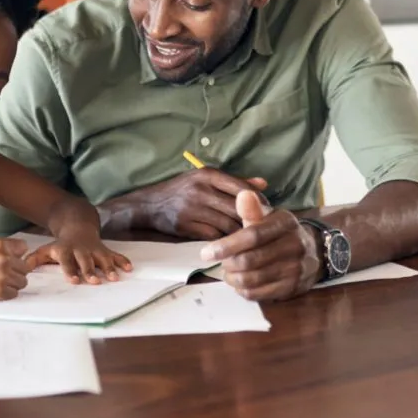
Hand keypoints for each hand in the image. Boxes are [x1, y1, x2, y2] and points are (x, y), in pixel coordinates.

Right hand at [0, 238, 29, 301]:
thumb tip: (15, 251)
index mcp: (0, 245)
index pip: (23, 248)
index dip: (18, 254)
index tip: (13, 259)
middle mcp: (4, 260)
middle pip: (25, 267)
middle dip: (16, 270)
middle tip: (4, 273)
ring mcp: (2, 276)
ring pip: (22, 282)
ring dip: (13, 283)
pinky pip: (13, 294)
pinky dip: (7, 293)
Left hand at [25, 223, 132, 283]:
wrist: (77, 225)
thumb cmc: (61, 244)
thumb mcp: (47, 249)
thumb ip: (35, 259)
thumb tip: (22, 268)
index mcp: (67, 251)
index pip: (67, 261)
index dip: (70, 270)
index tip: (73, 280)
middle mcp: (82, 250)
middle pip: (86, 261)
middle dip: (90, 271)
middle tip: (94, 281)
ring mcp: (95, 249)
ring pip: (103, 259)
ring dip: (108, 268)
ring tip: (114, 278)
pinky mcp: (105, 250)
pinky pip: (116, 255)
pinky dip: (122, 261)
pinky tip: (129, 268)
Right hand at [105, 168, 267, 239]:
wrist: (150, 205)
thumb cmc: (183, 190)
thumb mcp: (205, 179)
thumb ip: (234, 182)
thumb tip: (263, 185)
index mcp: (207, 174)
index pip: (242, 188)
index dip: (258, 202)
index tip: (268, 211)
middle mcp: (200, 190)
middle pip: (237, 209)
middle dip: (251, 220)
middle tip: (262, 229)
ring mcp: (192, 209)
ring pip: (227, 225)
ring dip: (239, 234)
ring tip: (248, 238)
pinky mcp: (186, 226)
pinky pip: (214, 236)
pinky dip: (223, 240)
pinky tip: (229, 243)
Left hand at [200, 190, 321, 300]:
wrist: (314, 252)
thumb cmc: (280, 232)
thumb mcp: (269, 216)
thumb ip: (252, 209)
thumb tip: (243, 194)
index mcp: (286, 223)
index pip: (253, 235)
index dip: (227, 245)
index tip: (206, 252)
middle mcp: (294, 246)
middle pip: (250, 260)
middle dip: (228, 263)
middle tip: (220, 262)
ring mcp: (296, 269)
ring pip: (253, 280)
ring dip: (233, 278)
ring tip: (227, 272)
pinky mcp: (292, 288)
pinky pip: (260, 294)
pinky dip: (243, 290)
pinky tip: (239, 283)